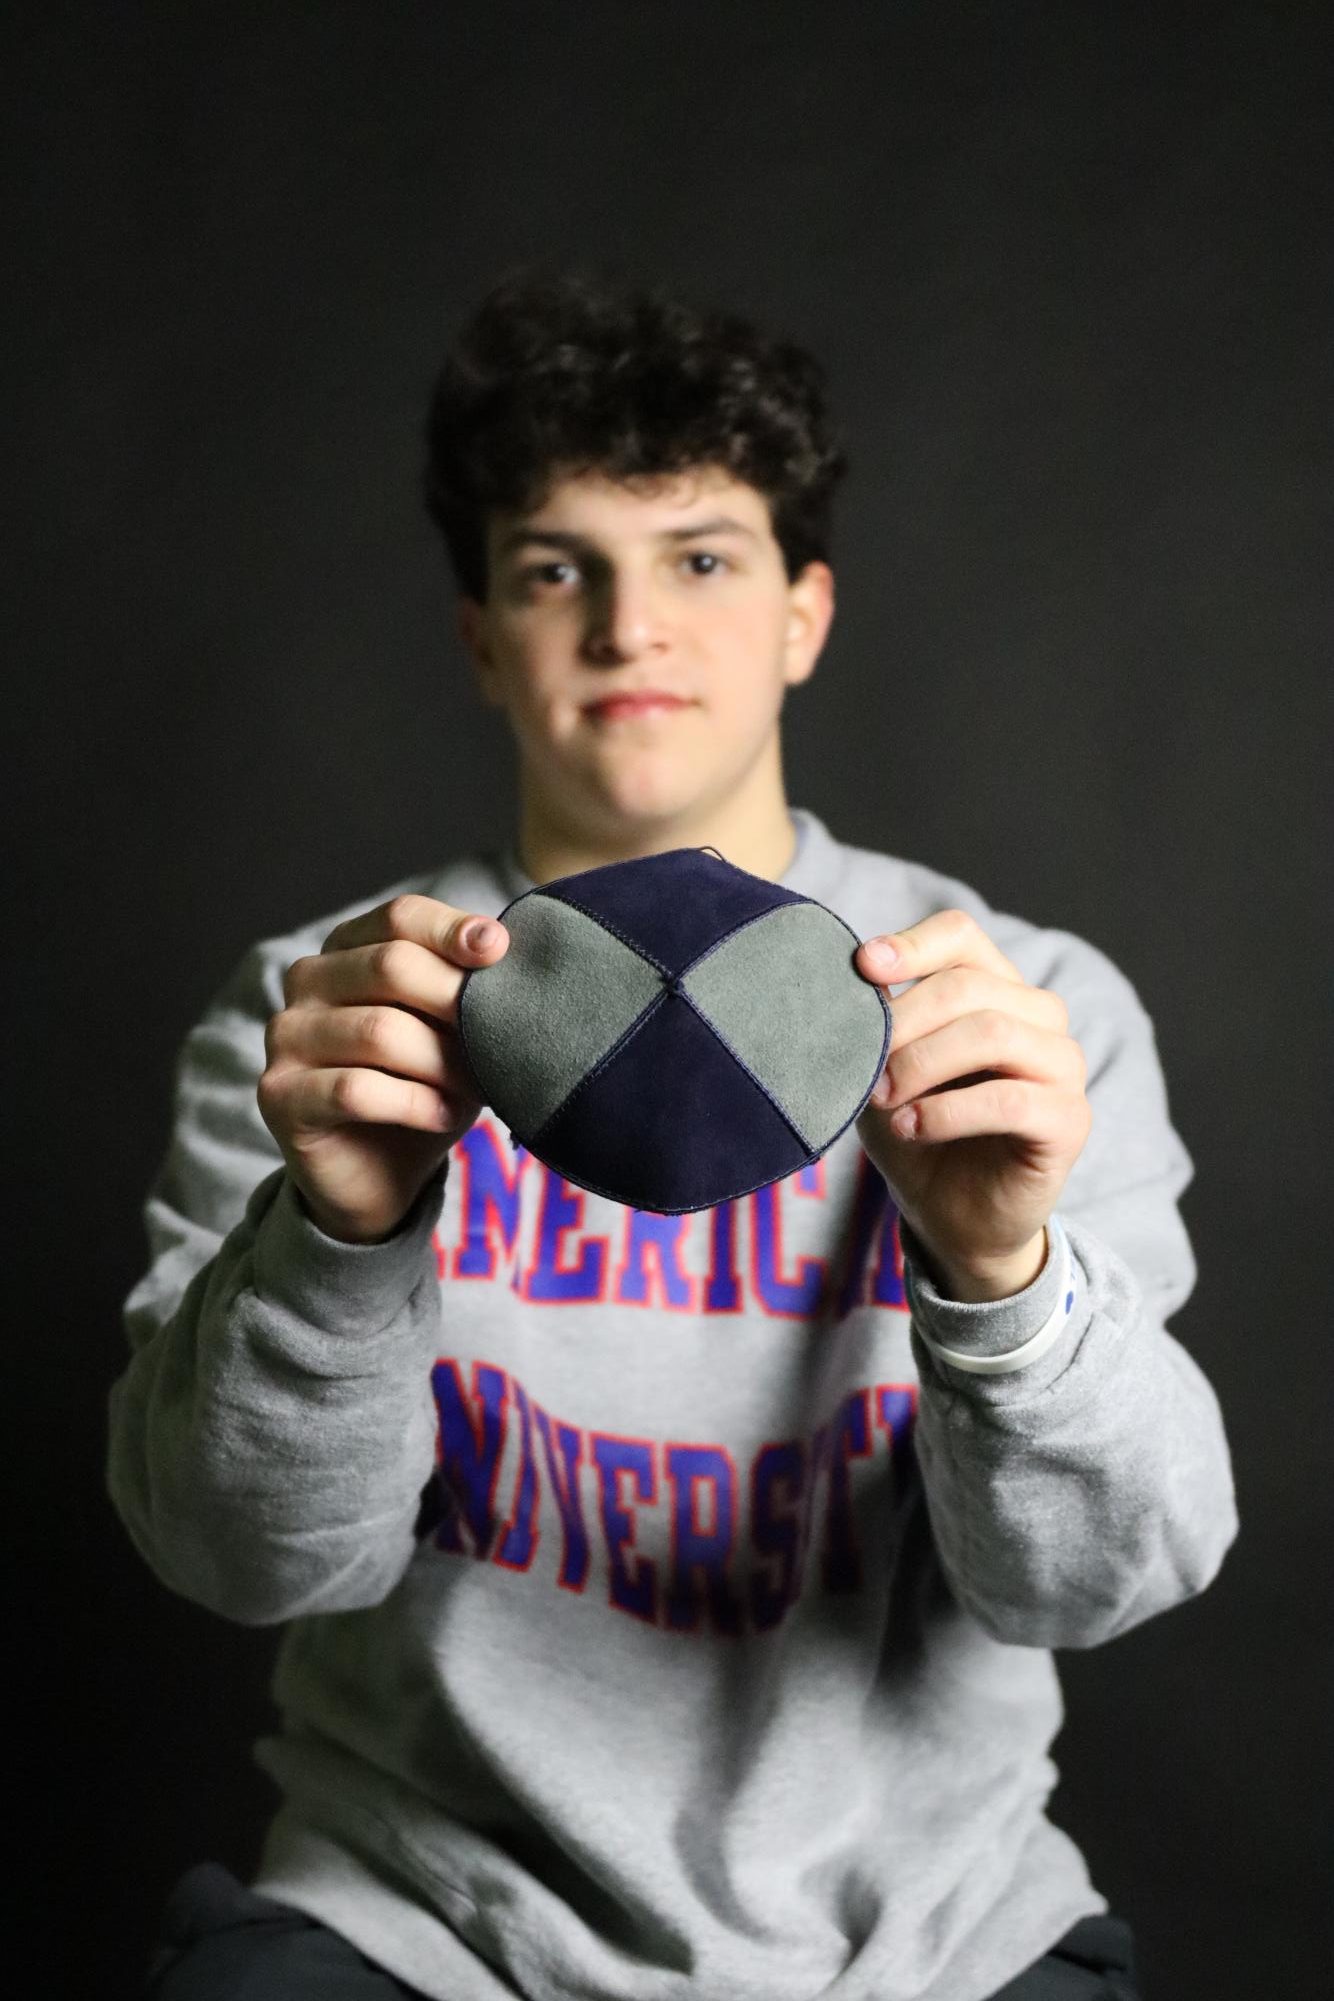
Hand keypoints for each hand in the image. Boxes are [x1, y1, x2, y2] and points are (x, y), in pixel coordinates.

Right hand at [258, 894, 509, 1244]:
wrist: (380, 1174)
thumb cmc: (423, 1086)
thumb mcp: (452, 1031)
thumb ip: (465, 987)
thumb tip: (501, 948)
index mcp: (346, 949)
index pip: (398, 918)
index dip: (451, 930)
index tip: (499, 950)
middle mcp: (307, 982)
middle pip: (390, 966)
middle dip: (455, 1001)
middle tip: (498, 1038)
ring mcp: (286, 1036)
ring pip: (380, 1031)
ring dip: (441, 1063)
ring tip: (475, 1089)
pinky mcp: (279, 1094)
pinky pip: (357, 1088)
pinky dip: (414, 1102)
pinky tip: (441, 1115)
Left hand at [853, 910, 1091, 1301]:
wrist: (952, 1218)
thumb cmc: (919, 1134)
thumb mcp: (884, 1071)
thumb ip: (879, 1025)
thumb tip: (847, 980)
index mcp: (996, 989)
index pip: (961, 936)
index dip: (912, 945)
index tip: (863, 967)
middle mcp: (1040, 1017)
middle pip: (969, 984)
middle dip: (904, 1022)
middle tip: (861, 1066)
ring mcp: (1063, 1066)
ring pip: (993, 1032)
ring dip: (923, 1063)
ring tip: (882, 1100)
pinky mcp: (1069, 1120)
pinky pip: (1010, 1099)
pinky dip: (948, 1111)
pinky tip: (912, 1127)